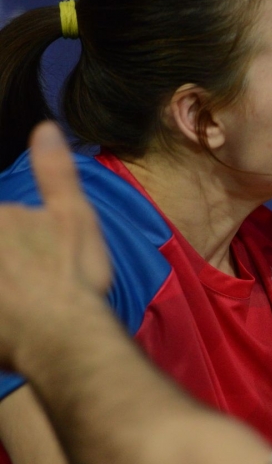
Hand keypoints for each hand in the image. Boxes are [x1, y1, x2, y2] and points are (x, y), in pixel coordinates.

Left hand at [0, 122, 110, 363]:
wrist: (66, 336)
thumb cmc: (72, 274)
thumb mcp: (74, 216)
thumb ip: (55, 173)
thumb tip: (45, 127)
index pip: (1, 217)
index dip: (11, 229)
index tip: (22, 247)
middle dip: (9, 257)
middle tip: (25, 271)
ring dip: (5, 280)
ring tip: (17, 288)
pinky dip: (1, 313)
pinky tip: (9, 312)